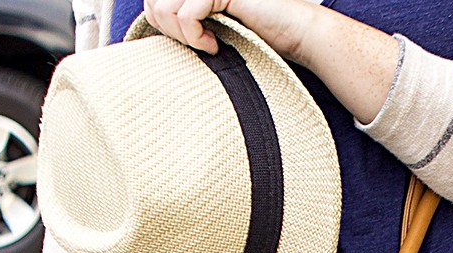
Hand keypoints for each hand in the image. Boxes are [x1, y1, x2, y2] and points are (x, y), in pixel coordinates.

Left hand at [142, 0, 397, 124]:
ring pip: (165, 6)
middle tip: (198, 47)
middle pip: (153, 1)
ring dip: (183, 36)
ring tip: (208, 47)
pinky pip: (186, 13)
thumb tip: (159, 33)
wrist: (299, 37)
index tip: (191, 45)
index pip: (153, 0)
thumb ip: (191, 28)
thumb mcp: (219, 36)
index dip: (160, 24)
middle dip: (169, 31)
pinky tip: (214, 46)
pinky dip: (195, 36)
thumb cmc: (265, 42)